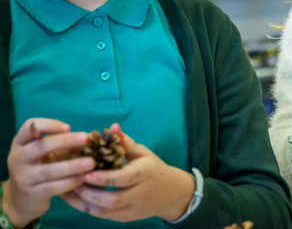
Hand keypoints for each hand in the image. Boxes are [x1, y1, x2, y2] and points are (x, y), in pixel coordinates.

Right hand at [4, 118, 94, 227]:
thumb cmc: (40, 167)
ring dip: (72, 166)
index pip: (30, 126)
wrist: (24, 198)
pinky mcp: (31, 194)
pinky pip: (52, 187)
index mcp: (21, 142)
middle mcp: (17, 158)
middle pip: (41, 146)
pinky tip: (83, 178)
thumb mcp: (49, 153)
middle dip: (65, 141)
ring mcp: (23, 177)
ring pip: (48, 171)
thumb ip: (65, 145)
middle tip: (86, 139)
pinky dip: (70, 182)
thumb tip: (88, 137)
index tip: (68, 127)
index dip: (49, 124)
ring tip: (91, 162)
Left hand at [61, 124, 194, 222]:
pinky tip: (74, 199)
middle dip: (89, 193)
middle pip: (112, 200)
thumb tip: (112, 127)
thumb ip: (126, 143)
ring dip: (84, 203)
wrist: (170, 193)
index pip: (123, 179)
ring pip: (105, 212)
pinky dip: (87, 209)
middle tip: (71, 181)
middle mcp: (139, 194)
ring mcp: (132, 209)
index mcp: (145, 174)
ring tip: (67, 190)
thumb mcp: (143, 153)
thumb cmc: (154, 168)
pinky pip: (103, 217)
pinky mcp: (125, 218)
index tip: (85, 173)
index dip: (103, 178)